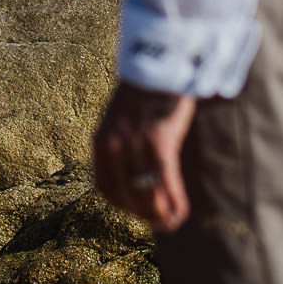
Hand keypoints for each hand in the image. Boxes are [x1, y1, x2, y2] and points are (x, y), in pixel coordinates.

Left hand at [93, 82, 196, 231]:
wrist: (160, 61)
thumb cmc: (147, 88)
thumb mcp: (122, 115)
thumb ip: (123, 139)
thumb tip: (133, 162)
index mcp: (101, 140)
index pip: (105, 187)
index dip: (121, 205)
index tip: (137, 211)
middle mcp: (113, 147)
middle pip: (125, 196)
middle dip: (142, 214)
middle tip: (159, 221)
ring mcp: (135, 146)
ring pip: (145, 195)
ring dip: (159, 215)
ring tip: (172, 222)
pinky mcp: (158, 142)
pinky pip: (165, 184)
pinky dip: (174, 203)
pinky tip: (181, 214)